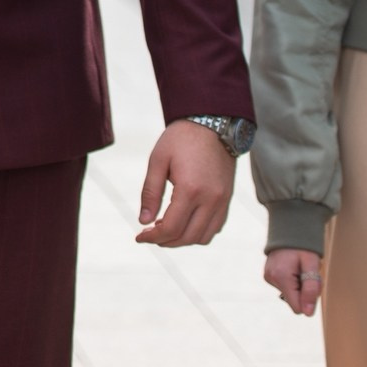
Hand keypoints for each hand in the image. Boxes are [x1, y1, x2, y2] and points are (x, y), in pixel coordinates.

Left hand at [135, 119, 234, 246]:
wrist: (212, 125)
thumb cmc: (180, 140)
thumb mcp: (157, 161)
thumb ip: (150, 192)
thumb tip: (144, 221)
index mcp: (190, 190)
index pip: (171, 227)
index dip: (153, 237)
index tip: (139, 237)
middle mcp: (211, 200)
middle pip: (187, 237)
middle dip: (165, 241)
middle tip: (149, 235)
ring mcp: (222, 201)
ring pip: (204, 237)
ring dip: (183, 240)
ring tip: (164, 229)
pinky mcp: (227, 200)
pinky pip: (215, 227)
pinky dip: (198, 233)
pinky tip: (183, 223)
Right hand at [263, 248, 323, 316]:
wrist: (289, 229)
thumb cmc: (303, 247)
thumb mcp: (312, 265)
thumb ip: (311, 289)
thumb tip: (308, 313)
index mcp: (281, 277)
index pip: (297, 307)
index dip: (309, 300)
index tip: (312, 284)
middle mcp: (271, 279)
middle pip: (294, 301)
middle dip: (305, 291)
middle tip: (308, 273)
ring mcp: (268, 277)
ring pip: (290, 295)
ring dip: (300, 286)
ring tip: (301, 268)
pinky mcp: (268, 275)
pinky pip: (285, 288)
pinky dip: (293, 282)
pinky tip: (294, 268)